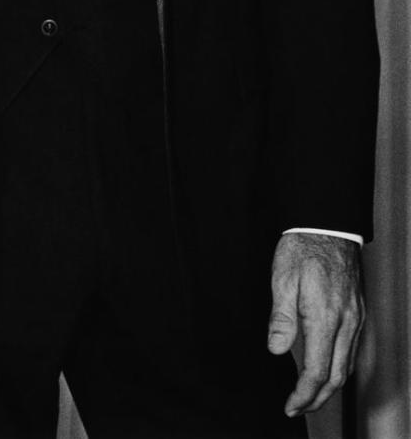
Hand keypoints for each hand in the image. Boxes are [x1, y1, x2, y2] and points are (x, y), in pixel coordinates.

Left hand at [268, 231, 364, 416]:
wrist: (327, 225)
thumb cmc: (302, 248)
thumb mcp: (282, 279)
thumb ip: (281, 318)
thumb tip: (275, 349)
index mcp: (324, 316)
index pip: (318, 370)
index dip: (304, 394)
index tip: (291, 405)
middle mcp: (346, 322)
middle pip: (337, 376)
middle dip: (318, 399)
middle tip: (298, 407)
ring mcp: (355, 318)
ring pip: (347, 365)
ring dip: (330, 386)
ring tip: (309, 395)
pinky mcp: (358, 312)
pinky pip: (351, 349)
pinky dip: (339, 367)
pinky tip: (327, 367)